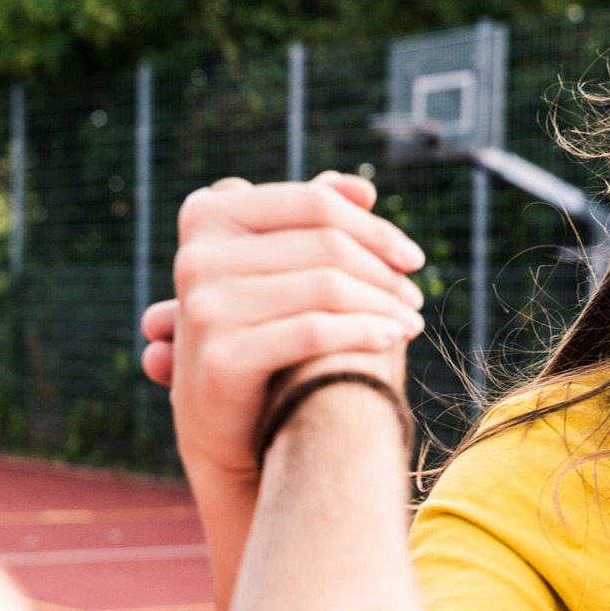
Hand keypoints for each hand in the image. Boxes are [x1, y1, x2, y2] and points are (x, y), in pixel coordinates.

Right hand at [143, 172, 426, 479]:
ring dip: (382, 304)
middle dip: (383, 272)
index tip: (411, 258)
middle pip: (325, 245)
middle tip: (412, 297)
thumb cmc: (256, 332)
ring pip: (326, 287)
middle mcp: (197, 254)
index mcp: (206, 215)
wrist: (218, 424)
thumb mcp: (274, 267)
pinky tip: (392, 339)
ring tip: (409, 322)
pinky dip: (364, 332)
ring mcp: (205, 304)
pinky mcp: (222, 355)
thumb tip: (364, 187)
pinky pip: (315, 332)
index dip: (372, 228)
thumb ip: (309, 220)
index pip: (313, 204)